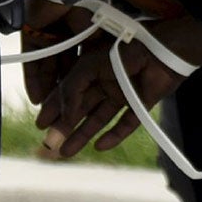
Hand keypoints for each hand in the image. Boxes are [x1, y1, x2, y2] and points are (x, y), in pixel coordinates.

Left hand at [19, 0, 88, 111]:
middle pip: (64, 73)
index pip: (83, 70)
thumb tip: (94, 90)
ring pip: (48, 70)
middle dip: (63, 97)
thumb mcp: (96, 41)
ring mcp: (48, 37)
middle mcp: (67, 39)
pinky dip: (34, 80)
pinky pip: (32, 62)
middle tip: (61, 118)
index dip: (82, 91)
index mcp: (85, 38)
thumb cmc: (86, 11)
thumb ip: (92, 65)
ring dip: (48, 92)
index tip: (82, 111)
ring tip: (47, 114)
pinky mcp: (32, 35)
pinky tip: (36, 98)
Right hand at [34, 29, 187, 160]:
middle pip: (81, 108)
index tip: (40, 124)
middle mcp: (105, 82)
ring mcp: (122, 94)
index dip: (54, 107)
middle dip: (64, 126)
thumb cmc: (123, 50)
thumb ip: (72, 89)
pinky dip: (113, 136)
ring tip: (66, 152)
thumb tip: (63, 115)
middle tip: (50, 144)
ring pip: (98, 119)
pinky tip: (99, 146)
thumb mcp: (88, 66)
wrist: (161, 49)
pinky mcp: (140, 104)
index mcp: (91, 68)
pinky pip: (125, 124)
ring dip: (82, 135)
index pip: (68, 91)